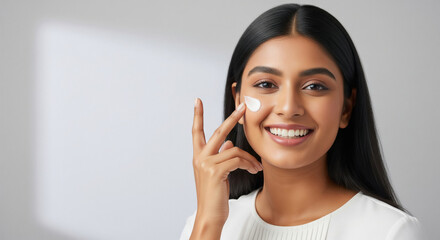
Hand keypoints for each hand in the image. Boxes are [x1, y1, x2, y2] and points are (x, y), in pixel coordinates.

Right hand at [191, 98, 262, 228]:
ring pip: (234, 150)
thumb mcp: (217, 174)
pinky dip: (249, 164)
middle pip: (219, 131)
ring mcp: (206, 163)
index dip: (197, 115)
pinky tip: (253, 170)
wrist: (210, 215)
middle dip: (233, 118)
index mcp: (199, 156)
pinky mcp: (215, 171)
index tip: (197, 100)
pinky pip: (237, 160)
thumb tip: (230, 143)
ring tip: (257, 167)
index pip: (196, 131)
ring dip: (249, 159)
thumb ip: (221, 156)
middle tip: (242, 106)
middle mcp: (200, 157)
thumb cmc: (214, 195)